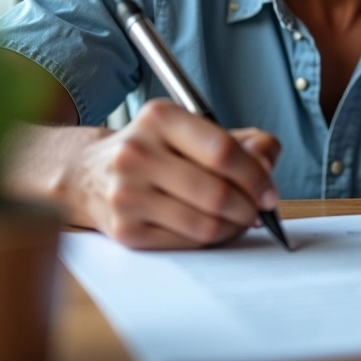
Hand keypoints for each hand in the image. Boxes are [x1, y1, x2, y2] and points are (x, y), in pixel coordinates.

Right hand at [62, 99, 281, 248]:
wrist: (91, 173)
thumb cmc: (158, 149)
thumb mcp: (196, 129)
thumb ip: (243, 141)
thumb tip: (267, 163)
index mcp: (160, 117)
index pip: (222, 151)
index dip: (255, 175)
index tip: (269, 191)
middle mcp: (137, 152)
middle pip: (216, 192)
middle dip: (250, 206)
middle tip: (261, 209)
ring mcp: (127, 194)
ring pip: (204, 223)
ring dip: (235, 226)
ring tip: (242, 218)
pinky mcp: (124, 231)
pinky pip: (185, 242)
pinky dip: (211, 239)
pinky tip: (216, 228)